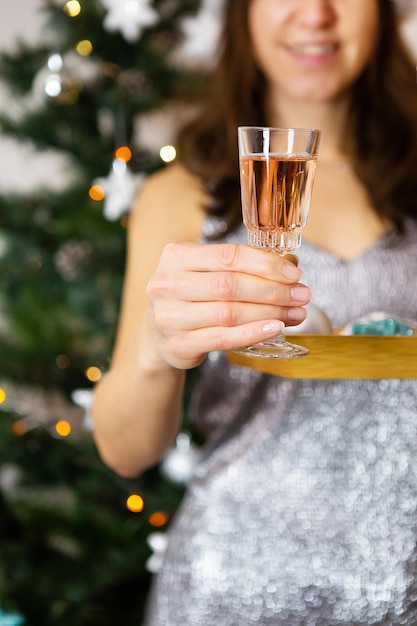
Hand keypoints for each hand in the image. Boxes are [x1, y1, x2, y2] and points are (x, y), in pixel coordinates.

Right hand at [146, 242, 310, 368]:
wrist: (158, 335)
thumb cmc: (191, 297)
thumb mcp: (208, 272)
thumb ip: (244, 266)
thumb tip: (292, 264)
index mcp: (175, 256)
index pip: (228, 256)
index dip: (265, 264)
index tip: (294, 273)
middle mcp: (167, 284)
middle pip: (230, 285)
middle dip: (273, 290)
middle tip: (302, 295)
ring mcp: (169, 316)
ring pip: (229, 313)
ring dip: (269, 313)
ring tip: (295, 314)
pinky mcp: (178, 344)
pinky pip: (223, 338)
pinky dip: (253, 333)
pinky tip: (275, 328)